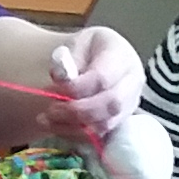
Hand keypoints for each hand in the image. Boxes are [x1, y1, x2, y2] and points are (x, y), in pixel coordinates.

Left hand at [41, 24, 141, 144]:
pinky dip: (75, 134)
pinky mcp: (119, 122)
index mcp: (122, 57)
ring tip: (45, 120)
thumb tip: (60, 77)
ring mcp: (129, 105)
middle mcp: (132, 83)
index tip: (51, 87)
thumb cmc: (88, 49)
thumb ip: (68, 57)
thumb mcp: (76, 42)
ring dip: (73, 127)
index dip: (75, 88)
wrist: (101, 58)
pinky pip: (99, 136)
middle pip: (111, 105)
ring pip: (106, 125)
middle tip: (50, 111)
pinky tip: (56, 127)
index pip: (102, 78)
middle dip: (77, 112)